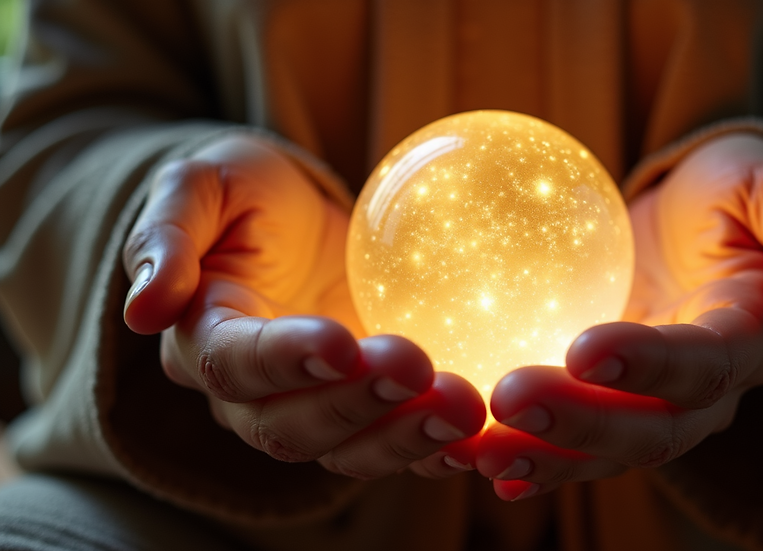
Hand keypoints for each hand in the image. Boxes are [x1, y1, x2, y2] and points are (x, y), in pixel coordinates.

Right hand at [122, 136, 484, 479]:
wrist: (294, 221)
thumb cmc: (247, 194)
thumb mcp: (201, 185)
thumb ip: (169, 235)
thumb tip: (145, 307)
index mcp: (203, 338)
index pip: (232, 364)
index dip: (283, 361)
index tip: (339, 343)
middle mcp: (252, 394)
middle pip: (292, 426)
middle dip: (357, 407)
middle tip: (420, 370)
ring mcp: (315, 408)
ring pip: (349, 451)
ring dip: (406, 438)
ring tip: (464, 407)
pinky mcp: (369, 409)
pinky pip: (397, 443)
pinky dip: (438, 449)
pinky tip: (482, 433)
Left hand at [476, 133, 762, 499]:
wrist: (694, 216)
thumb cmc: (732, 188)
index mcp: (750, 339)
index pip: (705, 364)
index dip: (651, 365)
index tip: (584, 349)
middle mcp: (705, 392)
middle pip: (652, 429)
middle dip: (582, 424)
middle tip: (509, 398)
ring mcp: (653, 405)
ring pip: (605, 451)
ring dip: (543, 457)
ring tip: (475, 450)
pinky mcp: (608, 402)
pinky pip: (570, 441)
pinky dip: (529, 458)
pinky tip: (476, 461)